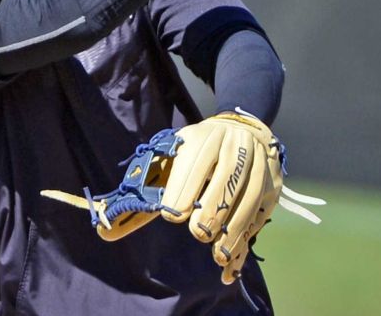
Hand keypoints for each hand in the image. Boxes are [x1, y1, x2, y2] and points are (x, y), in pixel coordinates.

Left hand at [40, 110, 323, 283]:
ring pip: (250, 194)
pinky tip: (234, 251)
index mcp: (203, 136)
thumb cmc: (195, 150)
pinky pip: (264, 207)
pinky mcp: (274, 181)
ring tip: (217, 251)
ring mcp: (258, 162)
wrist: (241, 128)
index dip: (183, 188)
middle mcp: (234, 144)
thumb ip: (143, 193)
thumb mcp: (169, 159)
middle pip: (226, 177)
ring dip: (234, 225)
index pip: (195, 161)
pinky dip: (250, 231)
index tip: (171, 215)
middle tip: (197, 232)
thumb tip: (106, 230)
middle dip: (212, 207)